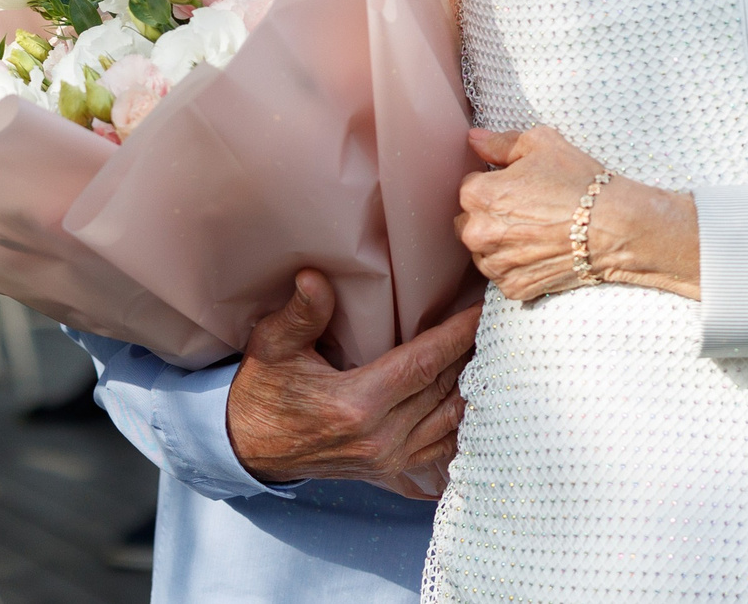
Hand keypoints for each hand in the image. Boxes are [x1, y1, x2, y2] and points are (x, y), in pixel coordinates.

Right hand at [226, 270, 478, 490]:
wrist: (247, 448)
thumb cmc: (263, 392)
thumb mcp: (272, 347)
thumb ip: (300, 314)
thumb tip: (314, 277)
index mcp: (355, 405)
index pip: (423, 363)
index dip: (458, 334)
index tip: (484, 309)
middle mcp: (380, 437)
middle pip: (445, 387)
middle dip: (475, 351)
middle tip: (500, 320)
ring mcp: (388, 460)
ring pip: (451, 418)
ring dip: (475, 385)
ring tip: (498, 351)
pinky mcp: (390, 470)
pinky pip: (443, 447)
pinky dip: (464, 421)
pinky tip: (480, 396)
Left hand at [458, 125, 700, 301]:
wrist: (615, 226)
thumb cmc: (580, 182)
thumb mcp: (542, 144)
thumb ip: (500, 143)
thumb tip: (474, 140)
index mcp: (478, 195)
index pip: (470, 186)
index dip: (496, 183)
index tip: (520, 186)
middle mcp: (478, 234)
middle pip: (471, 221)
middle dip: (492, 215)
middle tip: (528, 210)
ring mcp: (495, 265)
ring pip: (485, 251)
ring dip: (501, 242)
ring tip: (536, 231)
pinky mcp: (514, 288)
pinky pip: (504, 275)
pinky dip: (518, 266)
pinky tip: (542, 251)